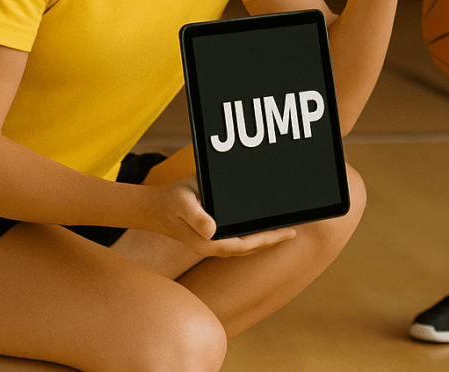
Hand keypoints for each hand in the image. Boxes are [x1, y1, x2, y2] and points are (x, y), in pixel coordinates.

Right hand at [148, 177, 296, 257]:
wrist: (154, 207)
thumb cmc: (171, 202)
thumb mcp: (183, 203)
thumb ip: (196, 216)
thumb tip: (212, 230)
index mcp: (209, 242)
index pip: (245, 245)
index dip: (267, 240)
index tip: (287, 233)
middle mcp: (214, 245)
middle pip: (250, 247)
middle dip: (272, 240)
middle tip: (294, 229)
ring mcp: (213, 241)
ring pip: (246, 244)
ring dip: (265, 238)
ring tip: (284, 227)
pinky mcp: (213, 234)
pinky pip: (238, 237)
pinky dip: (254, 233)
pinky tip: (263, 224)